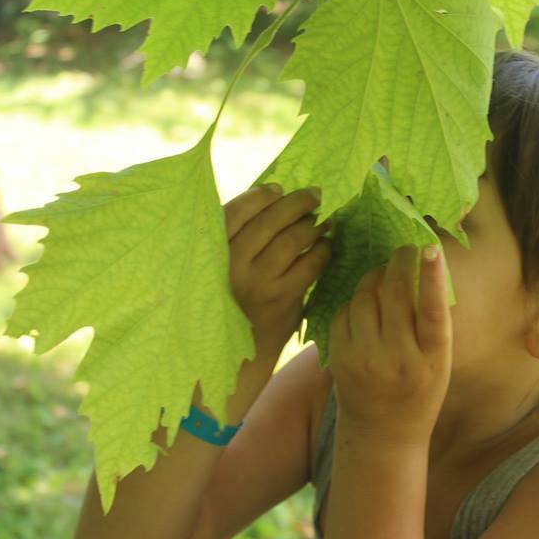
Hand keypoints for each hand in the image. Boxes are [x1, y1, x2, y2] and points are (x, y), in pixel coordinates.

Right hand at [225, 183, 331, 361]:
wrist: (238, 349)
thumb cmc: (232, 298)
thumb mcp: (221, 266)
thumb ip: (237, 234)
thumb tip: (275, 193)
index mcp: (212, 253)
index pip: (234, 212)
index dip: (259, 196)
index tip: (279, 188)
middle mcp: (232, 267)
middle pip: (269, 221)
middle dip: (296, 203)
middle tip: (315, 195)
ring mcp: (258, 283)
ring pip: (293, 240)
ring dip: (313, 225)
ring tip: (322, 221)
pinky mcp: (282, 299)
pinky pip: (310, 265)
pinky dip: (322, 250)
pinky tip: (326, 245)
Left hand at [328, 243, 451, 445]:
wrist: (382, 435)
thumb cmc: (419, 391)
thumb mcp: (438, 363)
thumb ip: (432, 324)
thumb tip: (423, 270)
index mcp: (432, 359)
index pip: (433, 310)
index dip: (432, 275)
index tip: (430, 247)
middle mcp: (397, 357)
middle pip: (394, 293)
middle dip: (399, 262)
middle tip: (405, 250)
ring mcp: (364, 358)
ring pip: (365, 297)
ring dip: (375, 277)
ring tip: (385, 276)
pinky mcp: (339, 357)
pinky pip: (344, 311)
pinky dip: (355, 301)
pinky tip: (365, 305)